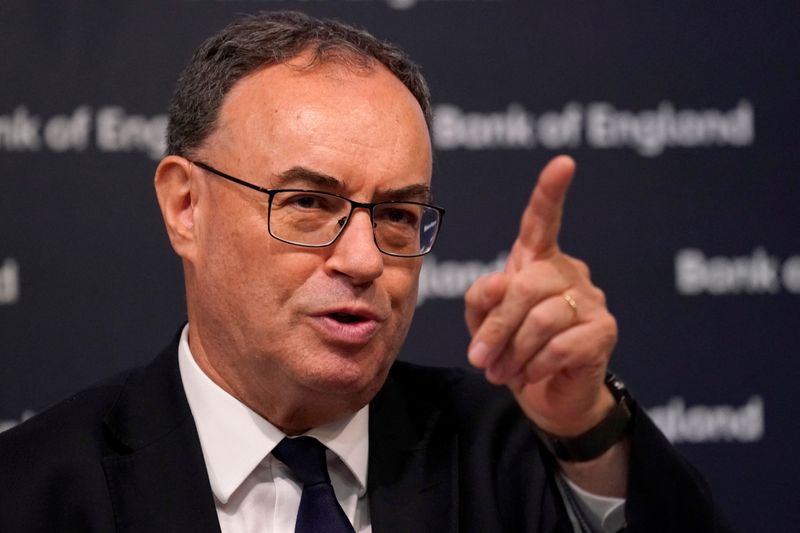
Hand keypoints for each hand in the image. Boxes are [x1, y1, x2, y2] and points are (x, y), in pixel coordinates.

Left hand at [465, 156, 617, 436]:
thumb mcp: (484, 323)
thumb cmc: (513, 351)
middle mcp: (568, 273)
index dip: (550, 193)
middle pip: (526, 286)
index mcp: (537, 262)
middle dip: (497, 326)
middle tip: (480, 358)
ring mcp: (591, 299)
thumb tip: (500, 285)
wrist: (547, 397)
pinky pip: (561, 345)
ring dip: (513, 352)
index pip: (542, 222)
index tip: (563, 164)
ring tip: (501, 372)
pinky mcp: (604, 330)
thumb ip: (482, 298)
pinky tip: (530, 375)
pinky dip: (536, 365)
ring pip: (542, 318)